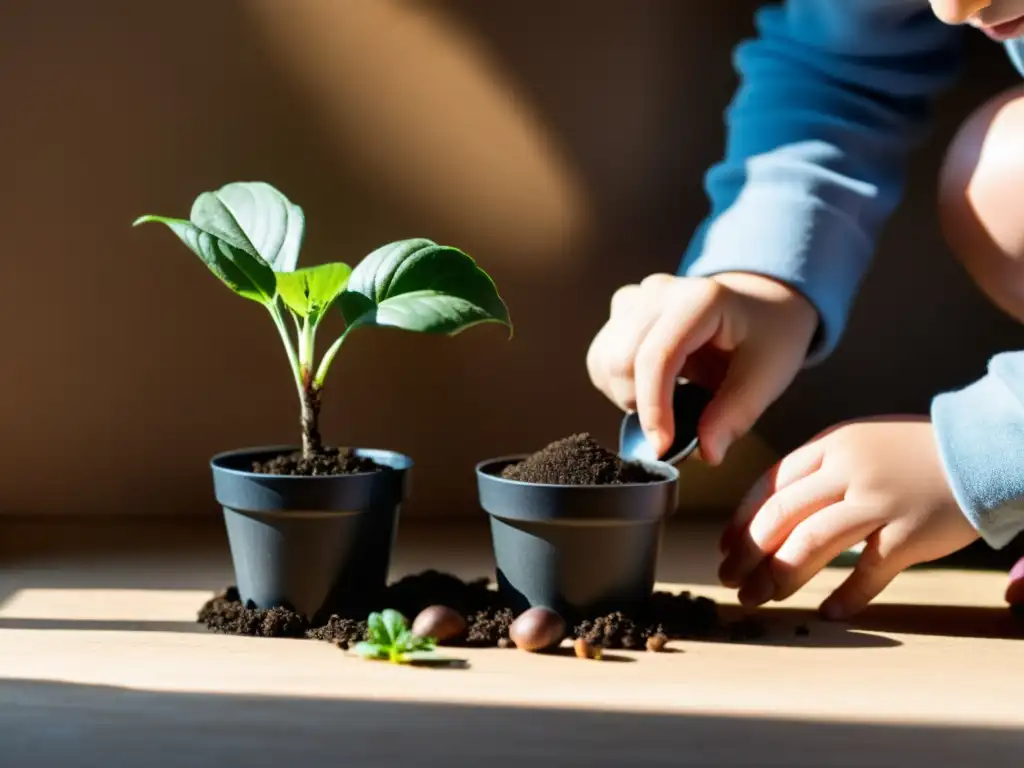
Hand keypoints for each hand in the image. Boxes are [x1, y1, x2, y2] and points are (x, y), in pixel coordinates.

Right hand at [586, 272, 816, 463]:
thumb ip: (735, 415)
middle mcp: (659, 292)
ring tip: (672, 397)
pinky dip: (619, 384)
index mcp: (700, 300)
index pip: (657, 358)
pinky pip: (602, 357)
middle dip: (642, 406)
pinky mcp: (622, 311)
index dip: (653, 409)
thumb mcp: (768, 376)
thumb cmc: (769, 335)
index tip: (663, 449)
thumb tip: (705, 454)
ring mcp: (637, 298)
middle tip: (680, 423)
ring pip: (604, 361)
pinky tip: (654, 384)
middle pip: (620, 361)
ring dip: (629, 395)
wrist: (761, 302)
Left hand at [719, 416, 978, 619]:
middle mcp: (848, 471)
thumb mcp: (857, 444)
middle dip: (747, 553)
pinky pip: (867, 572)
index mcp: (830, 446)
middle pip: (780, 516)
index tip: (724, 547)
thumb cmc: (911, 453)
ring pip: (811, 543)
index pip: (770, 485)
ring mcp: (879, 502)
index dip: (741, 520)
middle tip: (731, 580)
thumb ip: (817, 471)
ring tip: (759, 599)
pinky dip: (845, 596)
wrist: (979, 450)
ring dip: (779, 576)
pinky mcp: (909, 534)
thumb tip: (769, 513)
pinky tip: (828, 612)